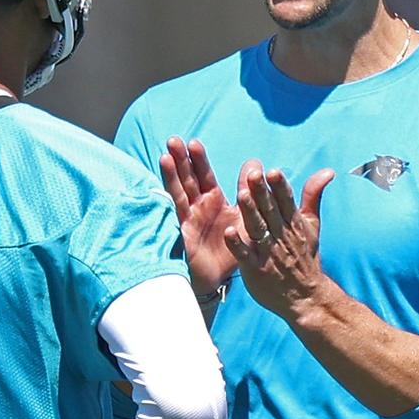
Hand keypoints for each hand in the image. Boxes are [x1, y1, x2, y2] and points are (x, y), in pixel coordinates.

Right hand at [159, 137, 239, 296]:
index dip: (198, 160)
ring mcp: (187, 218)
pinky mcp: (183, 231)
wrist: (221, 279)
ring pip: (179, 192)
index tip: (193, 143)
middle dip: (180, 160)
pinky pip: (176, 212)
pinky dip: (170, 198)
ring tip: (167, 153)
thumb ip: (251, 193)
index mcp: (213, 201)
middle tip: (174, 139)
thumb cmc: (232, 250)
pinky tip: (162, 188)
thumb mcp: (246, 218)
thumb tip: (256, 165)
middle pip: (187, 179)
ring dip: (172, 174)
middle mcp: (197, 207)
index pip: (204, 176)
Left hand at [224, 161, 334, 318]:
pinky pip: (245, 255)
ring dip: (249, 212)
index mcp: (293, 224)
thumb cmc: (306, 257)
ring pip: (258, 229)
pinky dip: (237, 245)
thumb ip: (313, 197)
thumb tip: (328, 171)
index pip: (287, 202)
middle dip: (262, 193)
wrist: (307, 298)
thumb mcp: (312, 226)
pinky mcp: (255, 270)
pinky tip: (228, 232)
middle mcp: (281, 236)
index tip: (273, 171)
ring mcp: (268, 253)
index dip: (280, 187)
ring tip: (241, 195)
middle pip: (270, 211)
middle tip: (253, 175)